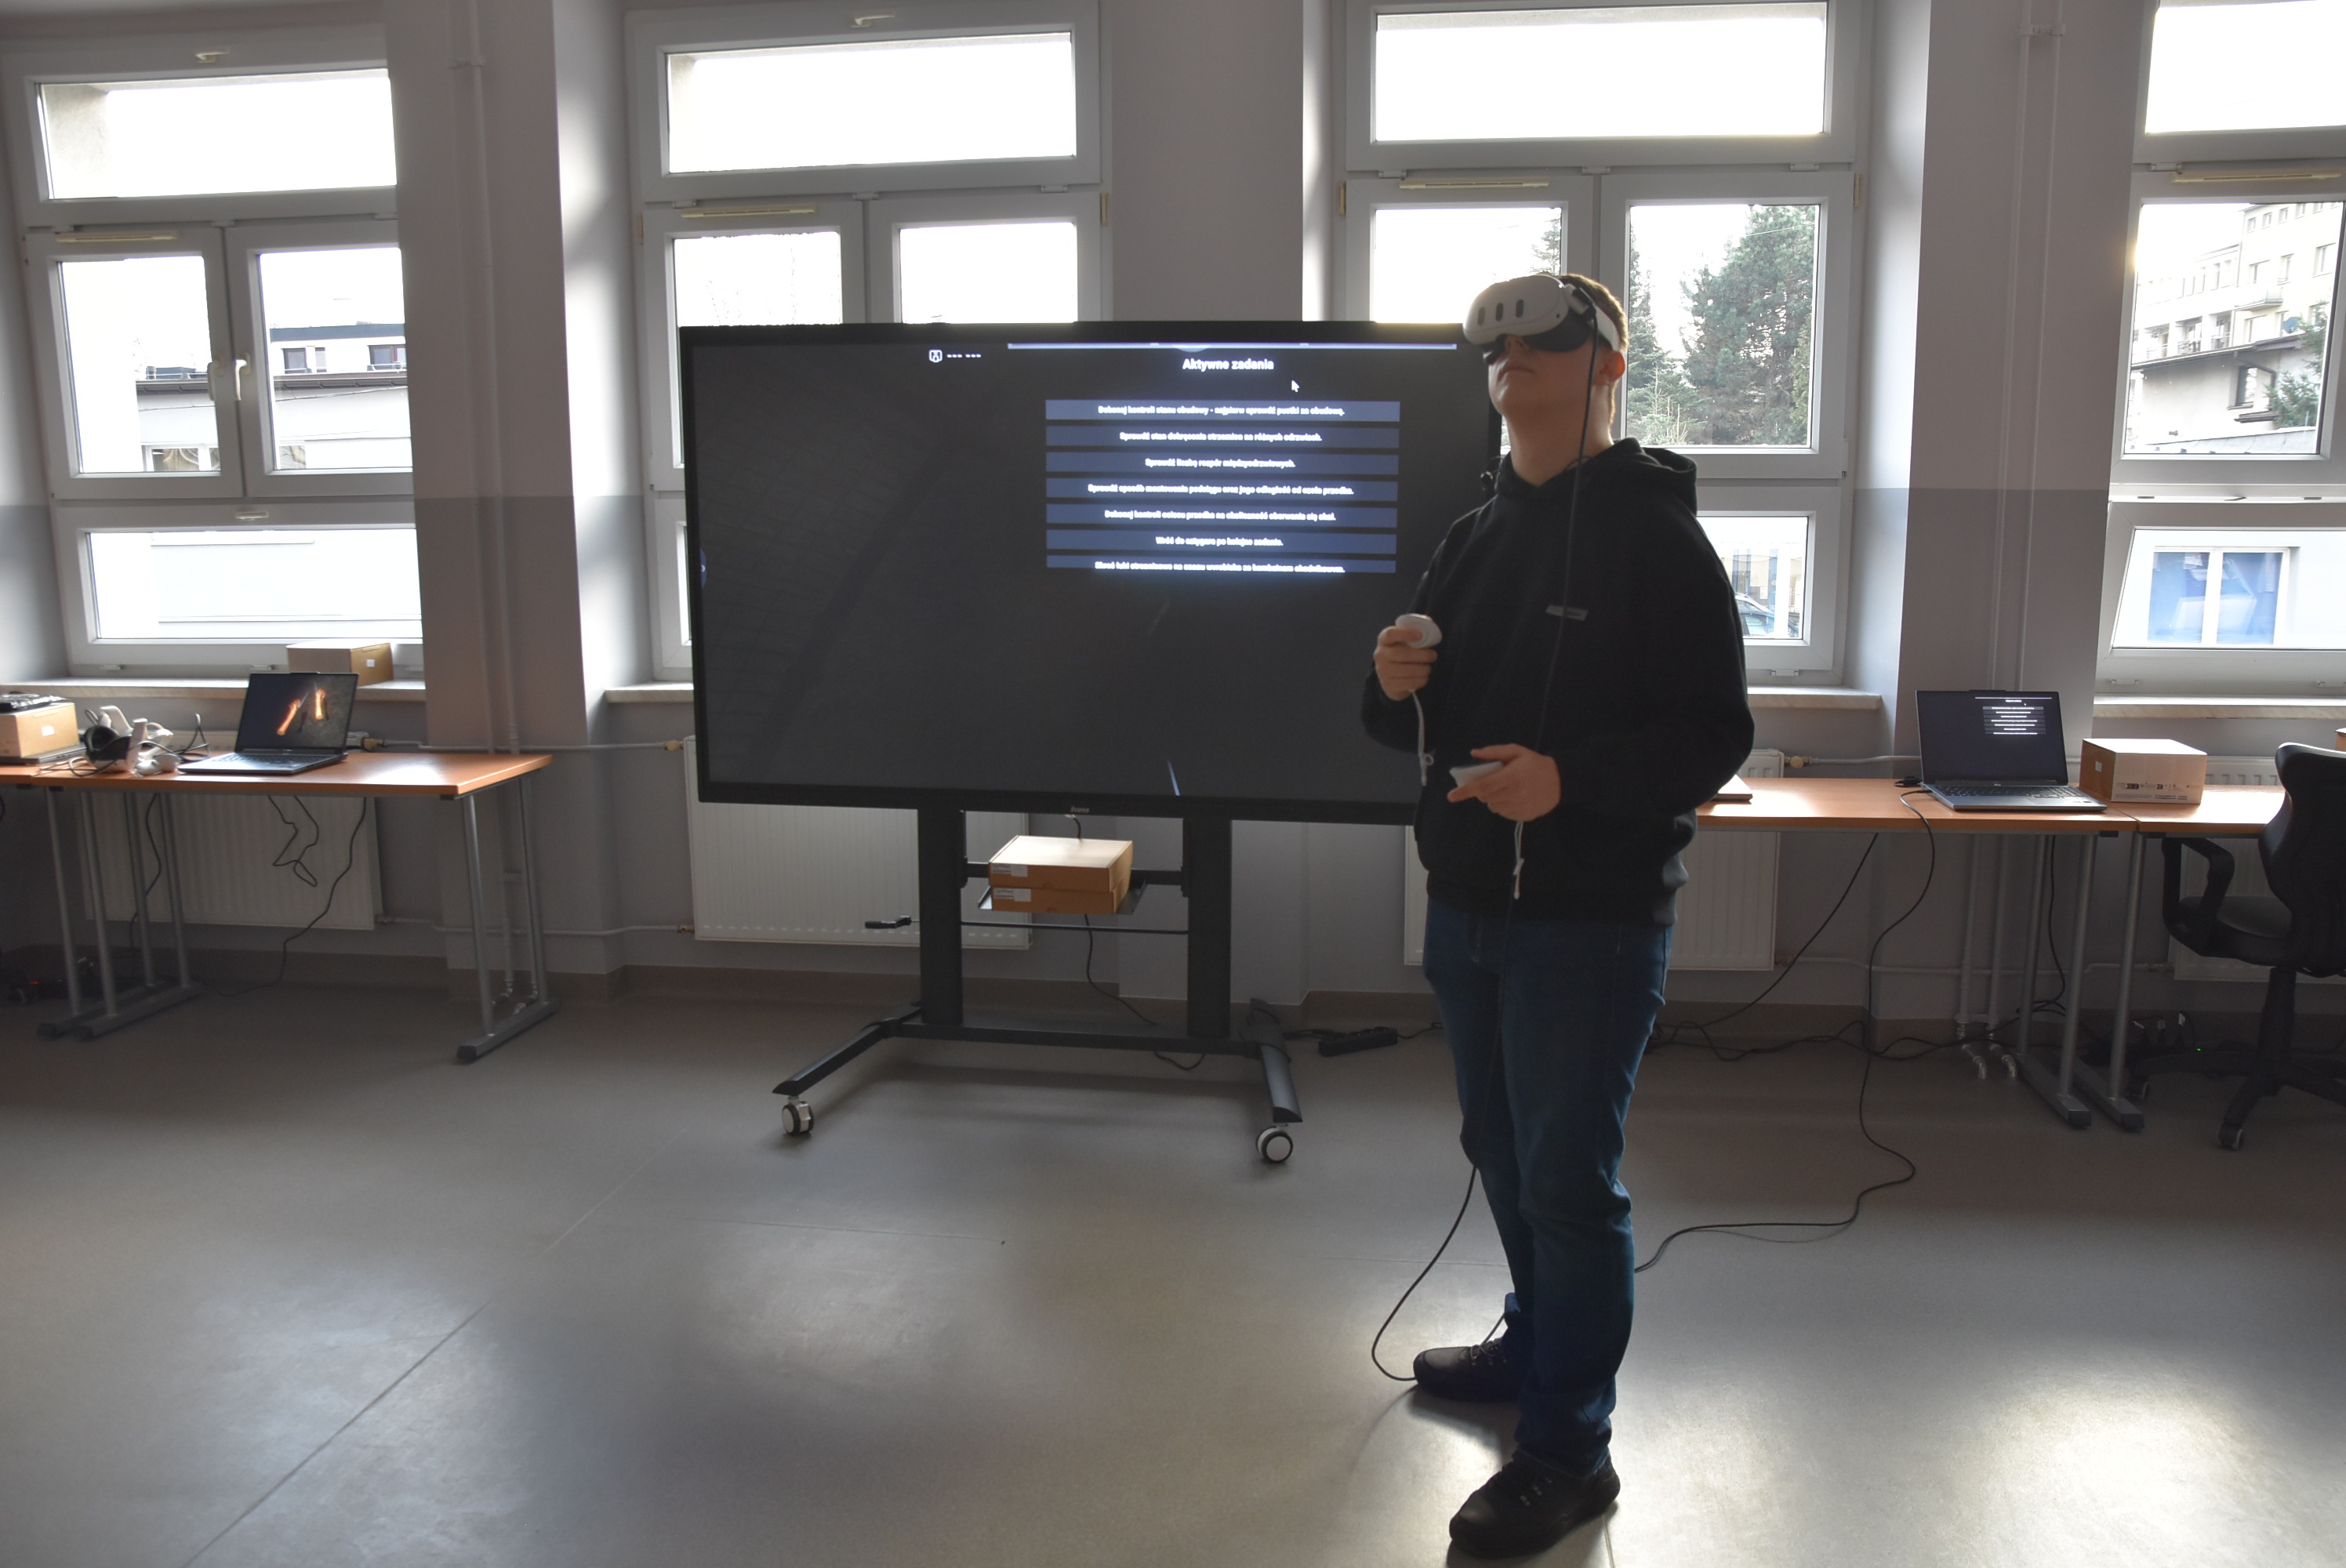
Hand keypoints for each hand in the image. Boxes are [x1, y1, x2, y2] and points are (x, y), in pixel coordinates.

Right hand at [1373, 623, 1436, 700]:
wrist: (1392, 676)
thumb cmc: (1403, 653)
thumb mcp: (1406, 640)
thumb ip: (1416, 630)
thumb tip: (1429, 622)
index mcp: (1384, 640)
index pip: (1390, 634)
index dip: (1405, 634)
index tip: (1420, 635)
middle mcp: (1380, 655)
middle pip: (1400, 654)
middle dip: (1421, 655)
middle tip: (1433, 655)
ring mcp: (1383, 671)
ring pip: (1406, 670)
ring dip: (1422, 669)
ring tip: (1428, 668)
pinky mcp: (1388, 685)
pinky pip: (1408, 683)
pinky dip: (1420, 680)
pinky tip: (1423, 677)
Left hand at [1445, 744, 1559, 821]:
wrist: (1560, 781)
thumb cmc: (1535, 764)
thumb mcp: (1517, 752)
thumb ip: (1495, 752)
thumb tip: (1474, 753)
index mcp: (1512, 776)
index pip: (1483, 786)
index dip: (1466, 791)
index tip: (1451, 796)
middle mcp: (1515, 793)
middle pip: (1486, 797)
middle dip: (1483, 791)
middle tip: (1492, 782)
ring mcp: (1520, 807)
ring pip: (1493, 806)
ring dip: (1493, 798)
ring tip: (1505, 789)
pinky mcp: (1524, 816)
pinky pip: (1503, 813)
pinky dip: (1503, 806)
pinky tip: (1514, 797)